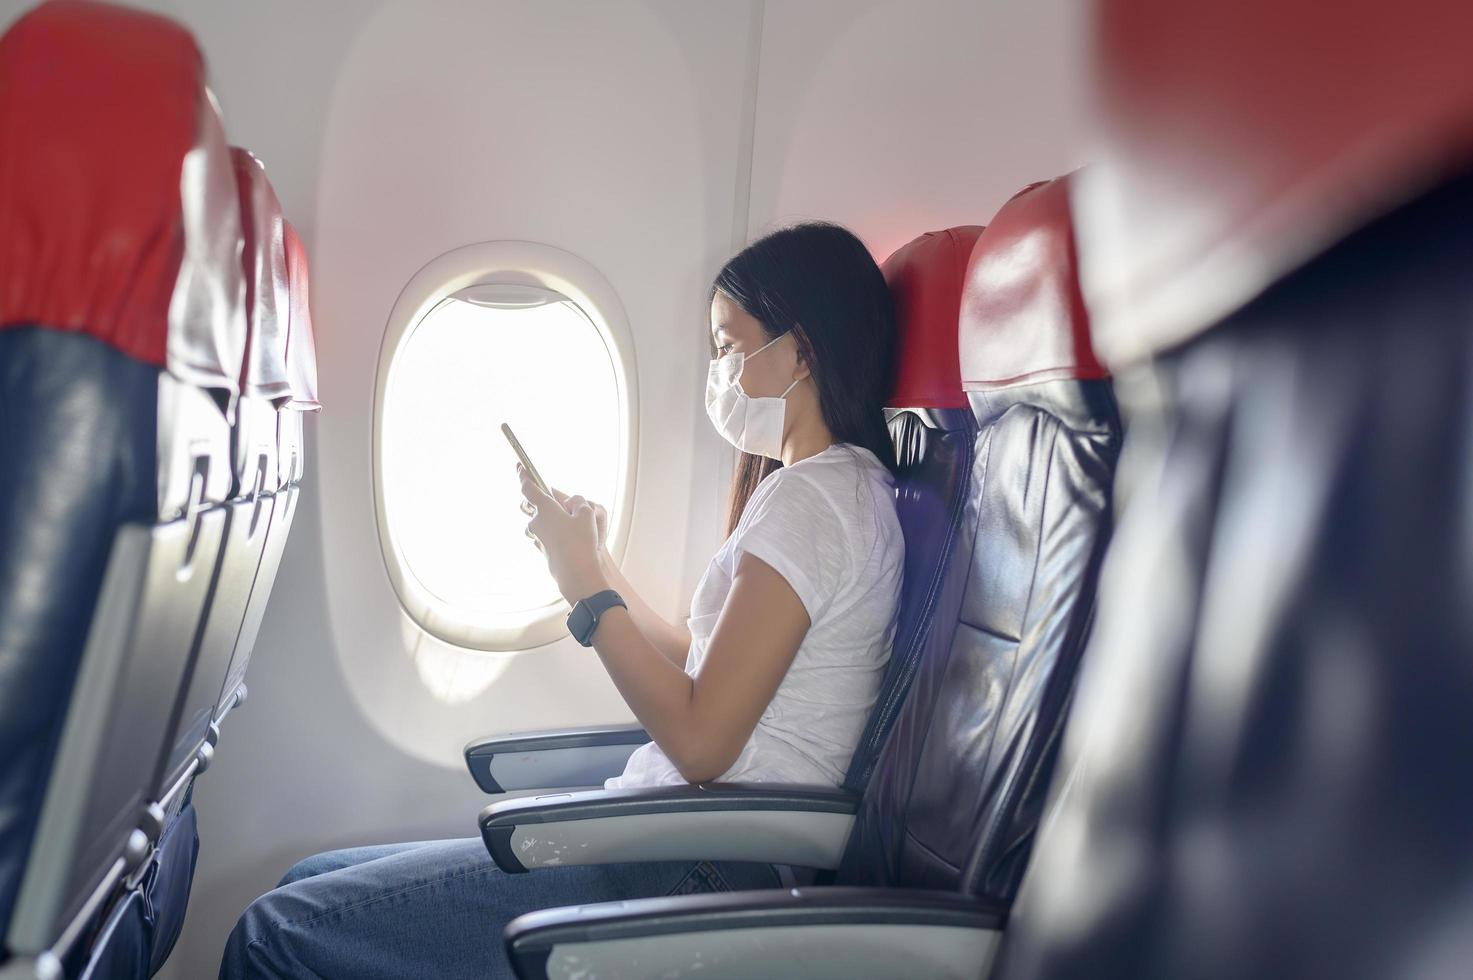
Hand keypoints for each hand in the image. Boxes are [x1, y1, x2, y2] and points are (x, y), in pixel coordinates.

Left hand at [518, 465, 607, 603]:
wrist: (576, 574)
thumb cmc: (580, 543)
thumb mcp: (587, 514)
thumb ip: (578, 501)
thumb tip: (571, 503)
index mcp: (544, 508)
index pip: (528, 487)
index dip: (524, 475)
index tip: (519, 467)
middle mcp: (536, 522)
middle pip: (536, 506)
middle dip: (547, 503)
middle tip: (565, 508)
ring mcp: (537, 538)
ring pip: (542, 522)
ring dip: (554, 521)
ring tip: (576, 529)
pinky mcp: (541, 550)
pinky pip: (547, 536)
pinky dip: (556, 535)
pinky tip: (572, 542)